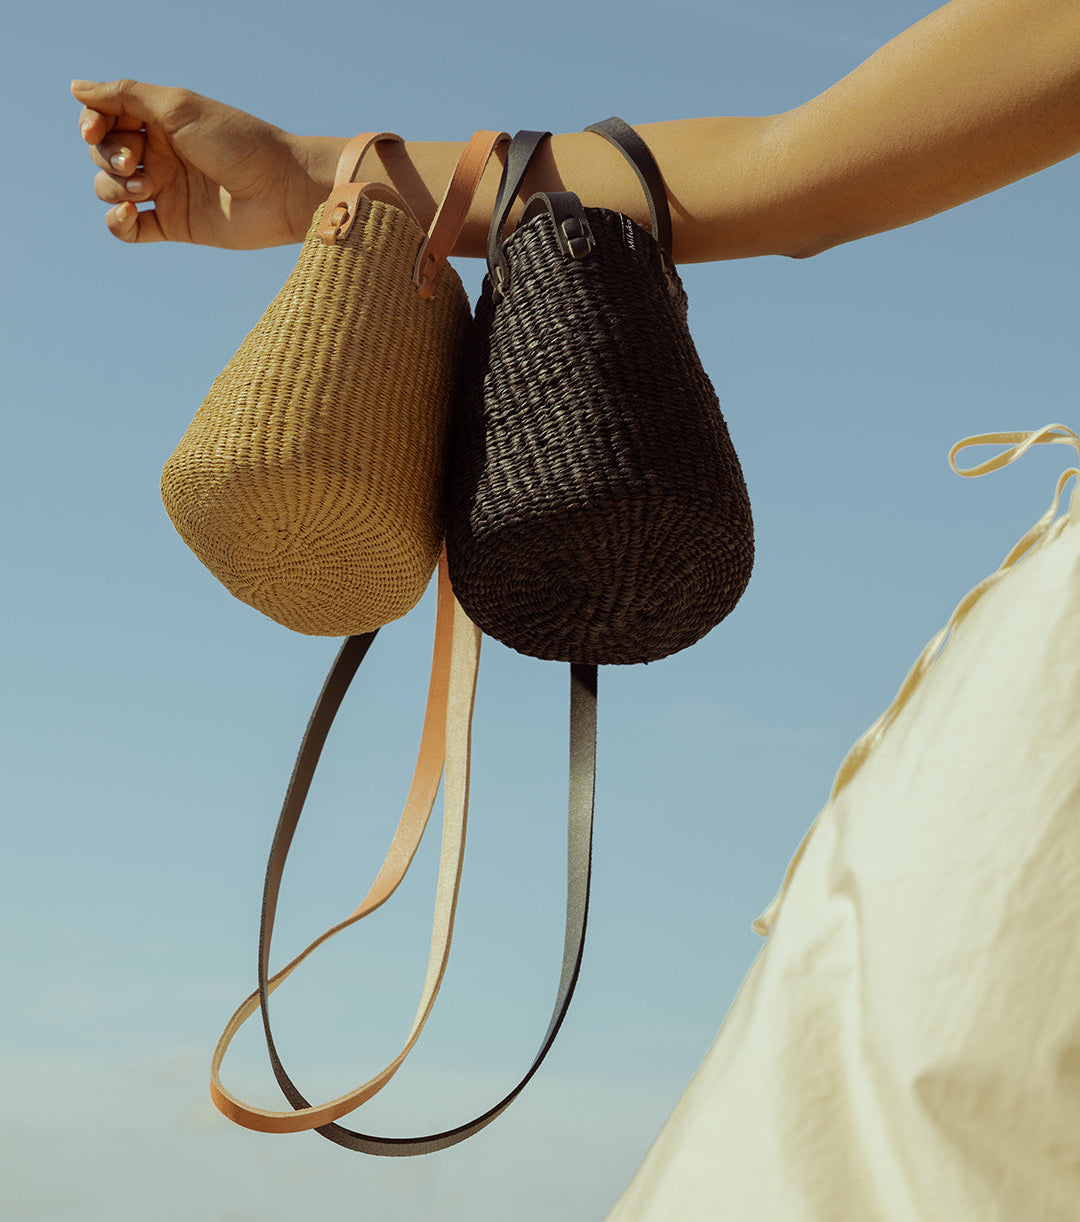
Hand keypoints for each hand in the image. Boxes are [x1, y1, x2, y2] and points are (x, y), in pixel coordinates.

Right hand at [72, 79, 340, 247]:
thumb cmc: (237, 142)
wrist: (281, 190)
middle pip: (104, 154)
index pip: (105, 118)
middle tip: (135, 163)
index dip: (92, 124)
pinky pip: (129, 230)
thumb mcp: (179, 108)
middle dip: (108, 156)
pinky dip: (118, 223)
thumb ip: (127, 96)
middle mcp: (161, 154)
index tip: (93, 130)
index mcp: (161, 121)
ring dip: (115, 188)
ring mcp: (166, 190)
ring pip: (110, 190)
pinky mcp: (174, 225)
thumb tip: (76, 88)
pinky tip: (129, 215)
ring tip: (146, 188)